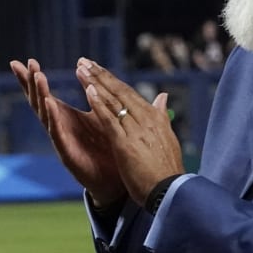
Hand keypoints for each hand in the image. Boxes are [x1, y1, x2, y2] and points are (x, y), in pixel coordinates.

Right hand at [8, 58, 123, 206]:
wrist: (115, 181)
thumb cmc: (107, 150)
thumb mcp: (103, 119)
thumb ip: (99, 101)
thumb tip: (99, 80)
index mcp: (65, 117)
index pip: (45, 94)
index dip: (35, 79)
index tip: (26, 60)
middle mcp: (58, 127)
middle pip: (38, 101)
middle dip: (31, 83)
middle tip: (23, 64)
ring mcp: (60, 140)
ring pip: (46, 114)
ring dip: (41, 95)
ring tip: (38, 77)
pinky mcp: (67, 153)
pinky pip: (57, 134)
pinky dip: (53, 119)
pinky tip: (49, 104)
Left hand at [75, 59, 183, 204]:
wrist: (171, 191)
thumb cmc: (166, 168)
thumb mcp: (165, 137)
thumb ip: (161, 115)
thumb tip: (162, 97)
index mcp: (154, 118)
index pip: (128, 93)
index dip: (111, 80)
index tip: (96, 67)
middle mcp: (145, 119)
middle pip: (119, 92)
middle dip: (100, 75)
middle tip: (83, 61)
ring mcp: (136, 130)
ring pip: (113, 101)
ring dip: (95, 83)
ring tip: (80, 69)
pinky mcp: (126, 143)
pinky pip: (110, 120)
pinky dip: (99, 104)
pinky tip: (89, 92)